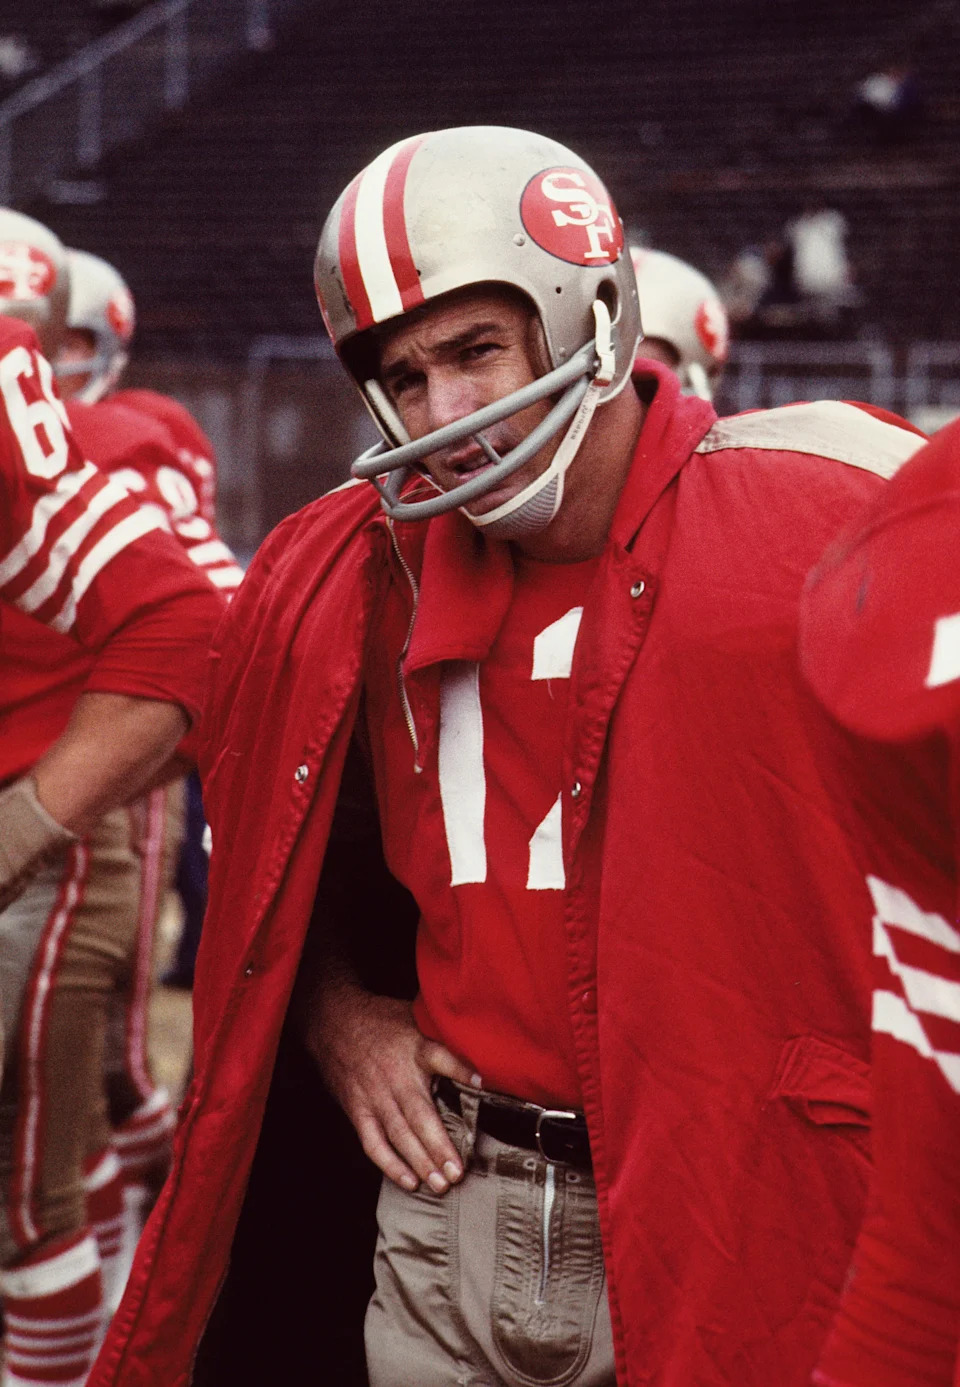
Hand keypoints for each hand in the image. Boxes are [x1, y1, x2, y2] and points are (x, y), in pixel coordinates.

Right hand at [305, 980, 479, 1193]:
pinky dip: (389, 1164)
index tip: (482, 1084)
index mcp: (415, 1048)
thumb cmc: (382, 1021)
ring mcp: (374, 1095)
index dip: (461, 1069)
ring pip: (398, 1134)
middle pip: (419, 1114)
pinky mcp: (358, 1109)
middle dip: (439, 1146)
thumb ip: (443, 1036)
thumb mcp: (415, 1016)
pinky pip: (373, 1142)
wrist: (333, 1021)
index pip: (441, 1056)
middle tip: (458, 1172)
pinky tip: (409, 1181)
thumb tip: (482, 1051)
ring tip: (440, 1184)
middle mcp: (395, 1075)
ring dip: (420, 1162)